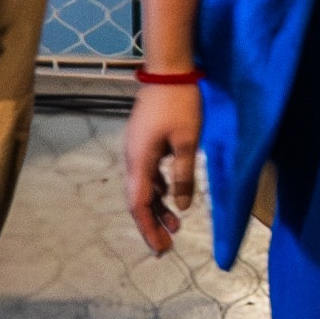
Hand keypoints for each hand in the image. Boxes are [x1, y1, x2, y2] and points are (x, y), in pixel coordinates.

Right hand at [121, 78, 199, 258]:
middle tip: (168, 246)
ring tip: (175, 226)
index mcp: (139, 160)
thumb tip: (182, 207)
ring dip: (157, 207)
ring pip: (143, 187)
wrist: (168, 69)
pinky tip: (171, 198)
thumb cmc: (180, 103)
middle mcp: (132, 158)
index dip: (149, 229)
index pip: (139, 204)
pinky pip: (147, 174)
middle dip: (152, 224)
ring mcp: (135, 149)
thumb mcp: (188, 141)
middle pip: (138, 200)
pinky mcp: (143, 142)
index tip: (161, 249)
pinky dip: (158, 189)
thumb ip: (184, 175)